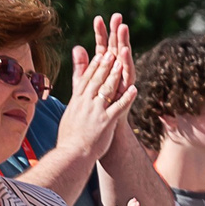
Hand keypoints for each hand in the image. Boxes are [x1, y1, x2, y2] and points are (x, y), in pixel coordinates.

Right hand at [54, 15, 136, 169]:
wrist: (71, 155)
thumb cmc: (70, 138)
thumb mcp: (70, 115)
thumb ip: (75, 102)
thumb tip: (76, 95)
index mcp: (77, 101)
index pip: (86, 79)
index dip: (94, 65)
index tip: (101, 54)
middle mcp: (85, 103)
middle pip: (96, 80)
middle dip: (106, 64)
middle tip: (113, 50)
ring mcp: (95, 112)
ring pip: (106, 90)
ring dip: (115, 75)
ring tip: (122, 63)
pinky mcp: (105, 122)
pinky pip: (118, 107)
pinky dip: (126, 97)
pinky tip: (134, 89)